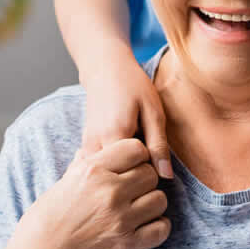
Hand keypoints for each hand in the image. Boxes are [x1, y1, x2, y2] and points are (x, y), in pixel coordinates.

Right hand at [10, 138, 170, 248]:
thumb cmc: (46, 220)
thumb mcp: (63, 183)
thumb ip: (82, 165)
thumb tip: (90, 149)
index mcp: (93, 170)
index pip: (137, 148)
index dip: (136, 157)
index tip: (129, 168)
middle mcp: (109, 191)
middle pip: (151, 173)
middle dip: (145, 181)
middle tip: (133, 192)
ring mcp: (120, 219)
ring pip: (160, 200)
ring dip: (152, 205)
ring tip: (138, 211)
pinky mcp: (126, 245)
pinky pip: (161, 229)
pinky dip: (157, 228)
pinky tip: (144, 228)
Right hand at [80, 53, 173, 178]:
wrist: (105, 69)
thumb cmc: (132, 85)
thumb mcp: (153, 112)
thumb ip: (158, 145)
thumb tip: (166, 177)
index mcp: (114, 137)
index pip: (134, 174)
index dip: (148, 170)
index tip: (154, 155)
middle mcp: (94, 146)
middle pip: (117, 179)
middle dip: (132, 174)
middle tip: (143, 152)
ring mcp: (85, 148)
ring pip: (105, 176)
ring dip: (120, 172)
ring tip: (131, 153)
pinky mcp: (83, 148)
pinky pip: (98, 169)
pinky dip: (109, 169)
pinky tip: (120, 154)